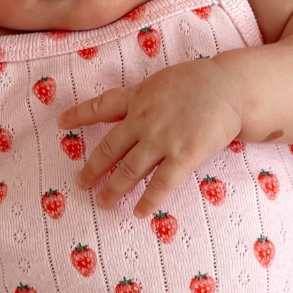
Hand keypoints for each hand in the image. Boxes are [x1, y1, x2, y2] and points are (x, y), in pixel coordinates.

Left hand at [57, 60, 243, 216]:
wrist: (231, 87)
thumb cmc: (202, 81)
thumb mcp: (164, 81)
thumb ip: (146, 97)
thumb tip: (134, 108)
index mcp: (138, 97)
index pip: (101, 106)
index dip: (79, 115)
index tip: (61, 122)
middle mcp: (143, 120)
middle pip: (110, 148)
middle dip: (93, 168)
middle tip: (81, 183)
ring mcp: (161, 139)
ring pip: (129, 169)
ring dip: (113, 188)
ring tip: (103, 202)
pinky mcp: (182, 155)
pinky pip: (161, 183)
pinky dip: (147, 200)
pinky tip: (138, 212)